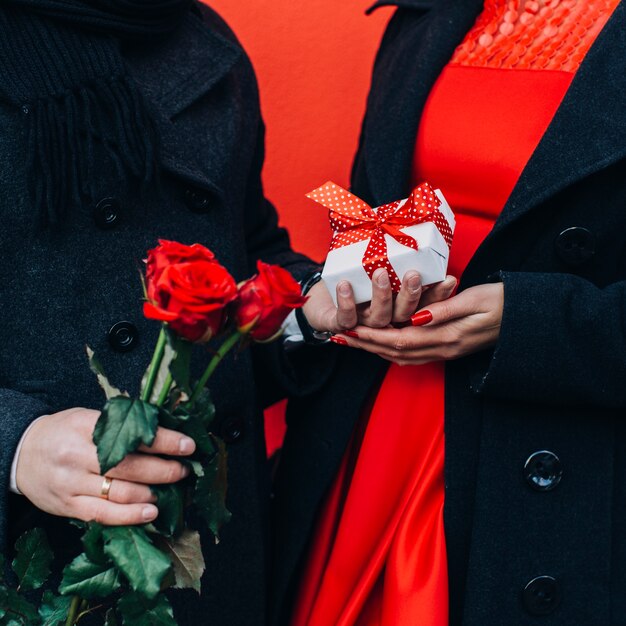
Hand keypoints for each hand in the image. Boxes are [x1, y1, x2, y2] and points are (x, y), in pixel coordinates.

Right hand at [16, 407, 195, 525]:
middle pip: (130, 466)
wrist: (21, 453)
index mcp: (84, 427)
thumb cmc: (63, 432)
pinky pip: (104, 515)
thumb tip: (164, 429)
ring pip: (120, 492)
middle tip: (184, 470)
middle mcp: (77, 455)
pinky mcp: (67, 506)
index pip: (132, 435)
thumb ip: (119, 425)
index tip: (188, 445)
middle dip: (164, 469)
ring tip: (172, 489)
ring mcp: (71, 484)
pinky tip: (151, 512)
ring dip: (152, 492)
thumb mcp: (87, 417)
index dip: (165, 441)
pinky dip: (130, 515)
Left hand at [302, 269, 457, 332]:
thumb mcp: (388, 277)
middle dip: (410, 295)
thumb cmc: (355, 286)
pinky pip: (346, 319)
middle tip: (414, 274)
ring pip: (379, 320)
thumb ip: (408, 273)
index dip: (438, 297)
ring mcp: (364, 328)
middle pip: (404, 318)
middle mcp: (386, 325)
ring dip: (380, 297)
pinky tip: (345, 286)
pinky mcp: (340, 325)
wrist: (317, 304)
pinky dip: (346, 303)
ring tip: (381, 273)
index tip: (450, 279)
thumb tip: (433, 260)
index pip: (425, 309)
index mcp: (401, 316)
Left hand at [332, 283, 503, 365]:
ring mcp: (447, 352)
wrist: (527, 319)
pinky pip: (414, 356)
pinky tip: (383, 345)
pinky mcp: (450, 350)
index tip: (349, 329)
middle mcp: (443, 349)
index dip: (372, 336)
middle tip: (340, 338)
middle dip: (366, 345)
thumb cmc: (504, 302)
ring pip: (402, 357)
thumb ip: (444, 310)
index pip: (399, 339)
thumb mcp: (475, 300)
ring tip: (354, 341)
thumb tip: (415, 318)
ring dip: (376, 350)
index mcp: (447, 336)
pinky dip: (393, 351)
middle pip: (395, 352)